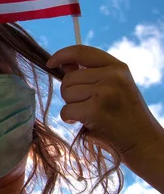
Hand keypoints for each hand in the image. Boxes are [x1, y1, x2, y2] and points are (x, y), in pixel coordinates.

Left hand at [47, 45, 163, 161]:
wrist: (142, 141)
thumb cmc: (124, 115)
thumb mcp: (113, 86)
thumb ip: (89, 73)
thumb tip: (63, 63)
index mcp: (117, 66)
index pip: (81, 51)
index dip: (62, 55)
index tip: (50, 63)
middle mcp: (113, 75)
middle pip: (69, 77)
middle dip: (70, 92)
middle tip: (86, 105)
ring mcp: (105, 92)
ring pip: (66, 93)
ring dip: (71, 106)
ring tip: (89, 113)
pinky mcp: (96, 110)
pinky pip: (66, 110)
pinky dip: (69, 118)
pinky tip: (84, 123)